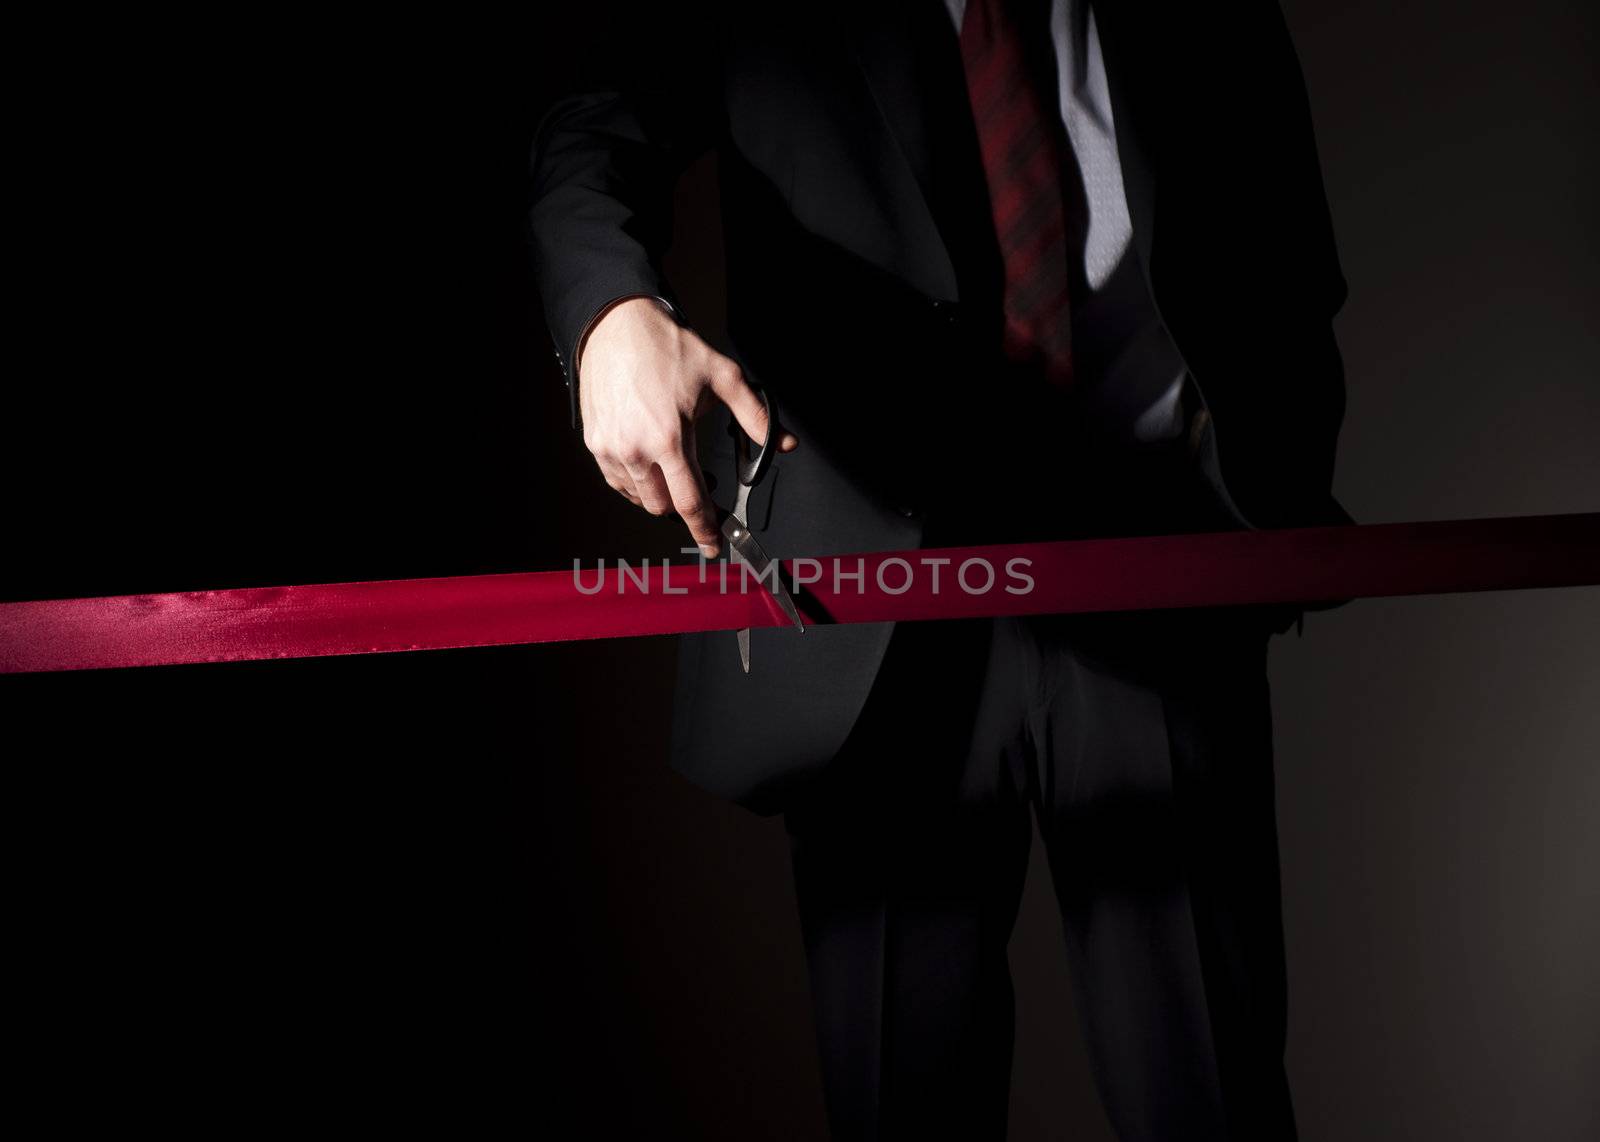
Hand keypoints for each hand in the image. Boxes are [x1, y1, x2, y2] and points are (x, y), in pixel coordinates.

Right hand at [576, 296, 796, 557]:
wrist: (617, 327)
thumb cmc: (667, 348)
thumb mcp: (722, 377)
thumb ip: (755, 416)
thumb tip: (782, 442)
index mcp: (670, 438)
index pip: (690, 503)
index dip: (705, 530)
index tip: (714, 545)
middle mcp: (637, 449)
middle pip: (663, 507)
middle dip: (684, 506)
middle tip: (698, 486)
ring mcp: (612, 448)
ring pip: (640, 497)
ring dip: (659, 493)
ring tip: (673, 465)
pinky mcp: (595, 443)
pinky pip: (618, 481)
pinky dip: (636, 482)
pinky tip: (649, 460)